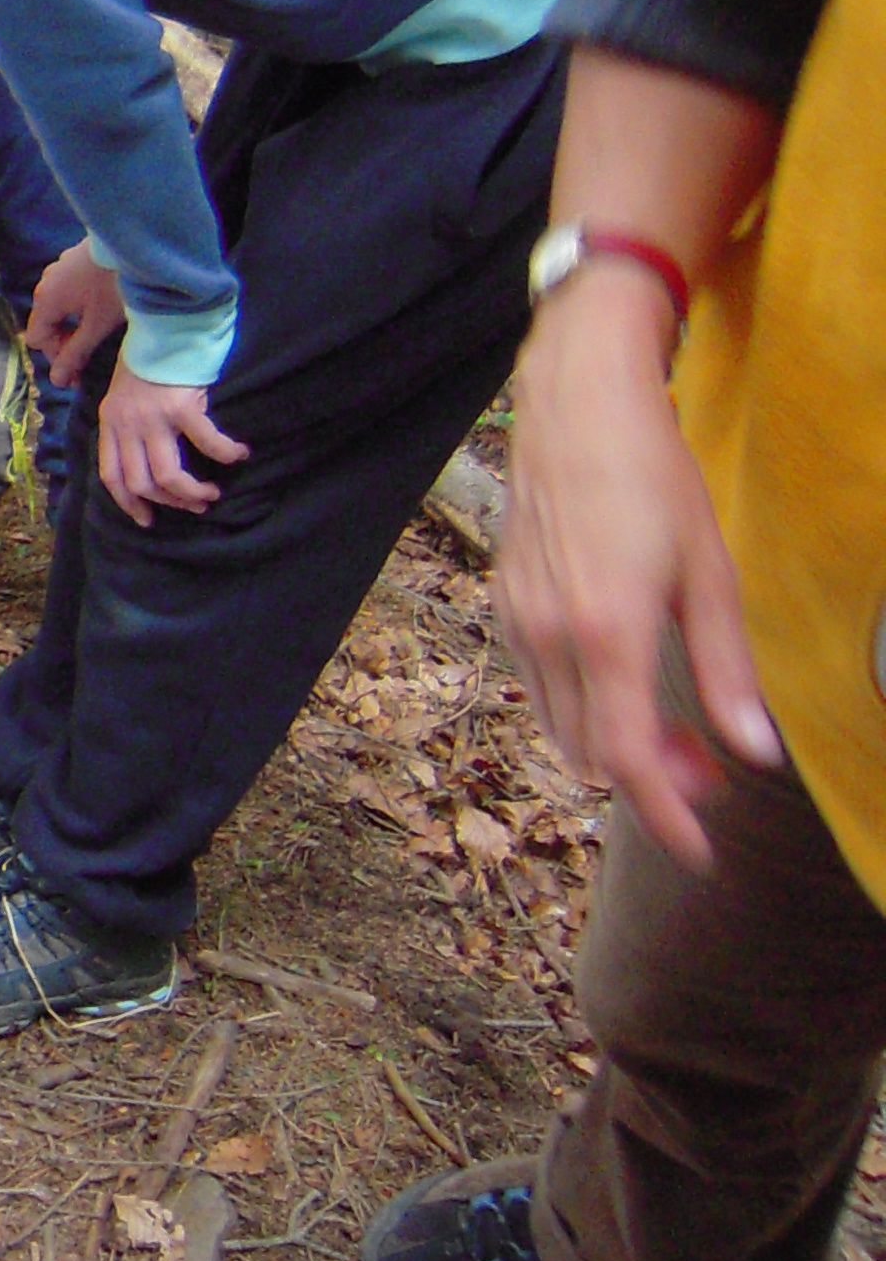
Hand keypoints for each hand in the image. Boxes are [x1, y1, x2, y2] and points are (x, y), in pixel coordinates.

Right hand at [24, 243, 127, 387]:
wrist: (136, 243)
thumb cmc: (114, 287)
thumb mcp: (97, 326)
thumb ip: (75, 354)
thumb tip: (56, 381)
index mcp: (45, 301)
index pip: (37, 340)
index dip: (56, 358)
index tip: (78, 372)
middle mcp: (45, 283)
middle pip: (46, 323)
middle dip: (64, 343)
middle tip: (88, 356)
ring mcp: (58, 268)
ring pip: (58, 307)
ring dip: (72, 325)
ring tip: (95, 332)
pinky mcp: (73, 260)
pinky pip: (67, 291)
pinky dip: (78, 306)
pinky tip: (99, 307)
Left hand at [94, 364, 250, 524]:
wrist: (164, 321)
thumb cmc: (149, 356)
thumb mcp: (124, 391)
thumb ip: (127, 421)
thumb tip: (143, 456)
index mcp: (110, 421)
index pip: (111, 475)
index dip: (128, 503)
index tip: (146, 519)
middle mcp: (126, 423)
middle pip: (141, 483)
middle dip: (169, 504)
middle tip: (194, 505)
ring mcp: (152, 417)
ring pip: (169, 477)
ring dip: (192, 493)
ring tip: (212, 494)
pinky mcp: (181, 407)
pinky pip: (207, 444)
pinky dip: (225, 455)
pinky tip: (239, 455)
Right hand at [497, 267, 778, 869]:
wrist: (574, 407)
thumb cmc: (653, 478)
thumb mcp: (710, 574)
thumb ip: (725, 669)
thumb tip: (754, 753)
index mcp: (607, 634)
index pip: (629, 761)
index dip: (666, 819)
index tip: (701, 854)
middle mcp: (550, 638)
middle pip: (591, 755)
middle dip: (651, 780)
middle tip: (711, 767)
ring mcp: (518, 622)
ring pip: (560, 726)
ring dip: (615, 744)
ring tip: (673, 723)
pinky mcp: (506, 604)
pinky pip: (541, 685)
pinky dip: (583, 706)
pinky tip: (623, 675)